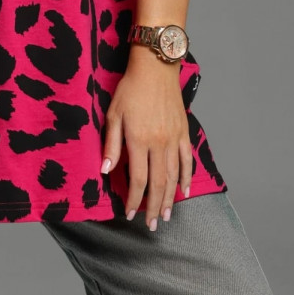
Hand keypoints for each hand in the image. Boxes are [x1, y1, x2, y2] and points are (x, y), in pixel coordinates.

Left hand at [100, 49, 192, 229]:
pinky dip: (186, 178)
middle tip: (151, 226)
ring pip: (173, 176)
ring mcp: (174, 139)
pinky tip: (183, 191)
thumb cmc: (130, 89)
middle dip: (153, 207)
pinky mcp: (184, 132)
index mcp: (139, 140)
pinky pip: (187, 161)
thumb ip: (111, 144)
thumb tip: (106, 171)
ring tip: (165, 215)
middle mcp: (159, 144)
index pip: (138, 179)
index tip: (130, 213)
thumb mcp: (114, 114)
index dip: (134, 199)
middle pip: (158, 183)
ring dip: (169, 198)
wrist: (155, 68)